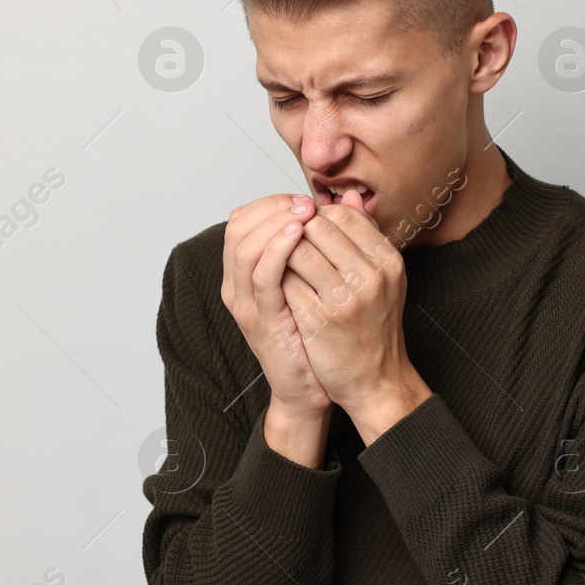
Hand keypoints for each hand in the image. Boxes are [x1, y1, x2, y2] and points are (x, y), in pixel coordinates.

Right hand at [220, 193, 328, 415]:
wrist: (311, 385)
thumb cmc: (316, 334)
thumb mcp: (317, 280)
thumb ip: (323, 242)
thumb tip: (347, 201)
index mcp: (247, 273)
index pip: (243, 220)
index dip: (272, 202)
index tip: (304, 199)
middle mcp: (238, 284)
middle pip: (237, 226)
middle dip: (272, 207)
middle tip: (305, 203)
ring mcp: (246, 302)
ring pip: (243, 246)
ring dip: (274, 222)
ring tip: (304, 213)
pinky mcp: (261, 319)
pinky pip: (261, 276)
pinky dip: (277, 249)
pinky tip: (298, 236)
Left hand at [281, 191, 423, 423]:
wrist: (376, 380)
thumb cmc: (375, 325)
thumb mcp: (382, 278)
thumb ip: (366, 236)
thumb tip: (348, 196)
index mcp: (388, 262)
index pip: (344, 215)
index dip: (319, 216)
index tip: (308, 228)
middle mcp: (371, 277)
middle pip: (317, 227)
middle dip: (297, 230)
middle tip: (290, 243)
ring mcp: (345, 299)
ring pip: (296, 250)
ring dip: (283, 252)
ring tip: (282, 262)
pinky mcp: (319, 320)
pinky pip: (286, 282)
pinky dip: (277, 279)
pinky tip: (277, 286)